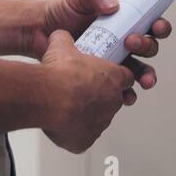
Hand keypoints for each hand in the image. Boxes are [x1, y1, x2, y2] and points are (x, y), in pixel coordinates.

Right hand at [35, 29, 134, 153]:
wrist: (49, 97)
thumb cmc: (60, 72)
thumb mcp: (62, 45)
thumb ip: (66, 39)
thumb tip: (60, 34)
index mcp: (114, 78)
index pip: (126, 77)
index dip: (115, 76)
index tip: (104, 75)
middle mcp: (113, 101)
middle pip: (114, 99)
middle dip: (101, 96)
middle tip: (83, 91)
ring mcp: (101, 122)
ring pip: (99, 118)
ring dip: (88, 114)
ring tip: (69, 107)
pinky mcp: (87, 140)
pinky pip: (84, 137)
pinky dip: (75, 132)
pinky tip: (62, 123)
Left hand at [36, 0, 170, 90]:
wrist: (39, 32)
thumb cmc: (61, 11)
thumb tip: (114, 6)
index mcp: (123, 21)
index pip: (150, 23)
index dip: (159, 26)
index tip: (155, 26)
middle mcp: (122, 41)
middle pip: (148, 48)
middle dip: (147, 47)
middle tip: (132, 43)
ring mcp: (113, 60)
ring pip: (139, 71)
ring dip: (146, 76)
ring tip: (144, 80)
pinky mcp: (101, 77)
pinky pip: (121, 88)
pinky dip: (128, 93)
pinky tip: (127, 96)